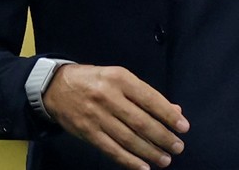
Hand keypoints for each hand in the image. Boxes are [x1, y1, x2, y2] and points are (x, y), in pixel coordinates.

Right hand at [43, 64, 188, 169]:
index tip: (183, 127)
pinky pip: (111, 149)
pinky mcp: (87, 132)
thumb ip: (146, 94)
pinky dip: (128, 160)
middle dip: (162, 137)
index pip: (150, 99)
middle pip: (141, 121)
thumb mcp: (120, 78)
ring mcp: (96, 116)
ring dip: (149, 151)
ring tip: (165, 159)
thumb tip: (174, 110)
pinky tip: (143, 167)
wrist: (55, 87)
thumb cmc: (95, 81)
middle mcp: (109, 97)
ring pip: (128, 138)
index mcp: (120, 79)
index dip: (168, 115)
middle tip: (177, 147)